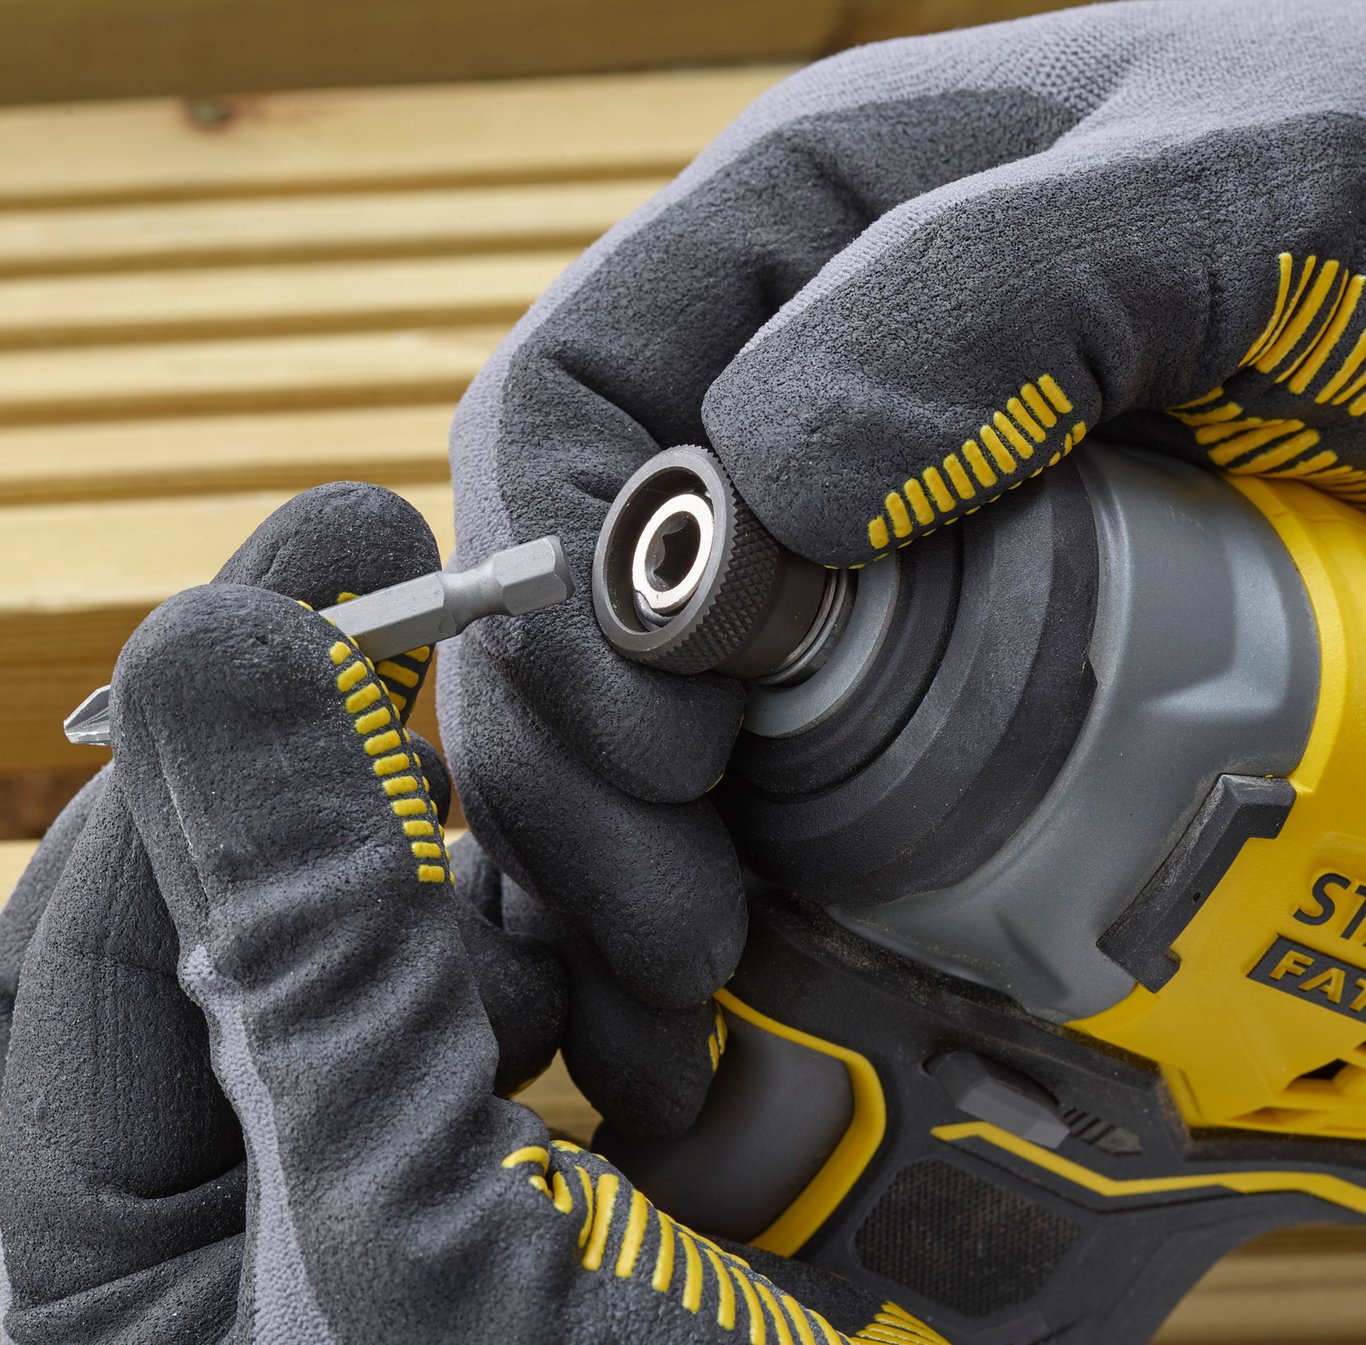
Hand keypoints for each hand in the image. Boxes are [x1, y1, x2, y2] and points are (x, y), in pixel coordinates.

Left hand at [0, 489, 940, 1344]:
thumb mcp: (414, 1246)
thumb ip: (302, 945)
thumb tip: (213, 642)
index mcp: (68, 1274)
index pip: (112, 905)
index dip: (237, 709)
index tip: (350, 540)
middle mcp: (183, 1239)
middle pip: (258, 920)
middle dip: (397, 822)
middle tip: (522, 732)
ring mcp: (343, 1216)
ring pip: (387, 965)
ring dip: (501, 913)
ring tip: (613, 939)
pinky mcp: (474, 1208)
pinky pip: (486, 1031)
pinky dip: (566, 985)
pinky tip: (641, 1005)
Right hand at [440, 0, 1365, 1133]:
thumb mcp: (1228, 194)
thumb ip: (989, 286)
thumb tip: (766, 486)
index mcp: (797, 240)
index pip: (567, 400)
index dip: (558, 586)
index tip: (661, 749)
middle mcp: (773, 390)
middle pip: (572, 584)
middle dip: (573, 771)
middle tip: (668, 934)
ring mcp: (818, 529)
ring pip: (629, 697)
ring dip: (614, 860)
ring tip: (673, 997)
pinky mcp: (875, 642)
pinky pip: (736, 759)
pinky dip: (703, 875)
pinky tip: (725, 971)